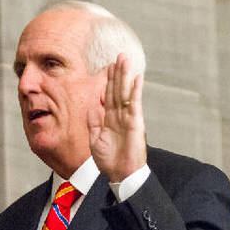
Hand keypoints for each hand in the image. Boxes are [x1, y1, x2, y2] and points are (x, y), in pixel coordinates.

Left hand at [88, 53, 146, 181]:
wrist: (119, 173)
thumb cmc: (108, 159)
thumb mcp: (95, 138)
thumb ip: (93, 120)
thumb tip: (93, 103)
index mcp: (108, 118)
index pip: (107, 95)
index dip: (107, 81)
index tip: (107, 66)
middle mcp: (119, 115)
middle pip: (117, 89)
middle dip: (117, 73)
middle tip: (119, 55)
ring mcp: (128, 117)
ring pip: (125, 92)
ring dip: (125, 75)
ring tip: (126, 59)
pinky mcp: (135, 123)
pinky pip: (135, 104)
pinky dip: (136, 90)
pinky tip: (136, 78)